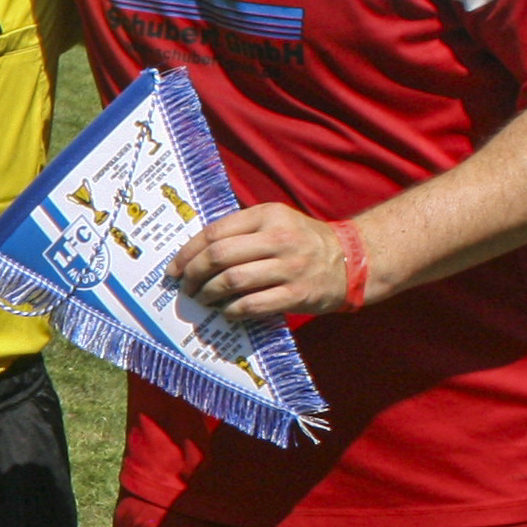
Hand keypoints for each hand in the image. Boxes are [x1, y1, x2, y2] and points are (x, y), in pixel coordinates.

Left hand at [173, 203, 352, 323]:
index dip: (187, 253)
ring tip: (203, 299)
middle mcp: (279, 238)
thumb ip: (241, 232)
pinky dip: (232, 311)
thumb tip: (194, 255)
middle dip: (193, 275)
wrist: (353, 260)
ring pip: (232, 281)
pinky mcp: (298, 294)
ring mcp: (290, 267)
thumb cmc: (303, 242)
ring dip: (209, 294)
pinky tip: (227, 312)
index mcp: (268, 215)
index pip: (215, 232)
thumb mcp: (276, 223)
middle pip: (219, 256)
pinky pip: (253, 305)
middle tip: (185, 287)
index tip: (174, 269)